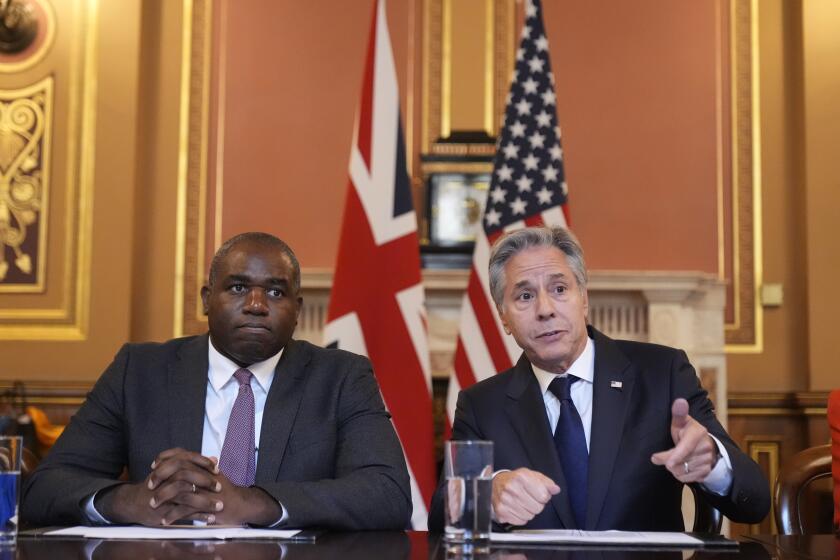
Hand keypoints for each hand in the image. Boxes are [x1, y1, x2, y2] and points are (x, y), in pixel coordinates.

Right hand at [97, 448, 220, 525]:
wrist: (134, 503)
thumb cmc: (158, 485)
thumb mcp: (172, 471)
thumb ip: (194, 465)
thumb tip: (215, 459)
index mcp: (167, 467)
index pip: (186, 458)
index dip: (202, 462)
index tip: (217, 469)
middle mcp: (164, 480)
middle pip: (186, 476)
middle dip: (205, 482)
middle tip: (219, 487)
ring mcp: (163, 496)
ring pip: (186, 497)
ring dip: (205, 502)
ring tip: (219, 506)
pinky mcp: (163, 512)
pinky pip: (183, 514)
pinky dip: (198, 516)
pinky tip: (210, 518)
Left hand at [148, 449, 281, 525]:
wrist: (243, 504)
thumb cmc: (228, 491)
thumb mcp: (217, 475)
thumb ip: (208, 467)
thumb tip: (208, 458)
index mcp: (204, 466)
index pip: (181, 454)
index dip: (165, 458)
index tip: (154, 465)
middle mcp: (204, 474)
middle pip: (177, 468)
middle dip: (160, 476)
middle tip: (149, 485)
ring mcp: (205, 489)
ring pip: (179, 488)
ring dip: (163, 497)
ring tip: (153, 505)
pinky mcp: (206, 505)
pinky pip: (185, 509)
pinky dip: (173, 515)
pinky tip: (165, 520)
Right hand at [492, 468, 559, 525]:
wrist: (496, 483)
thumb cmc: (516, 480)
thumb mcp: (533, 475)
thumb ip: (546, 483)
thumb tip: (555, 489)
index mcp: (522, 477)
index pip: (544, 496)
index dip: (544, 496)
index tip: (538, 493)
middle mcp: (512, 488)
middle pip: (538, 508)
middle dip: (536, 504)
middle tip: (529, 498)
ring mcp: (505, 500)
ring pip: (529, 516)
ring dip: (528, 511)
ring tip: (522, 502)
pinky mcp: (501, 511)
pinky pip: (520, 522)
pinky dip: (520, 517)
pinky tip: (516, 508)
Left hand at [650, 399, 719, 482]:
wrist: (704, 445)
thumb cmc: (687, 432)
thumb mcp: (681, 422)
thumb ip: (678, 413)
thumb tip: (679, 401)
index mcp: (699, 433)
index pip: (685, 447)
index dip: (672, 455)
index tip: (655, 458)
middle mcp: (706, 448)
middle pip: (680, 462)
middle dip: (668, 461)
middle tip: (663, 457)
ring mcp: (708, 461)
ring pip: (682, 472)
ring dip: (674, 468)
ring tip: (675, 459)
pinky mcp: (707, 473)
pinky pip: (687, 479)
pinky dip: (681, 475)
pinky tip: (682, 466)